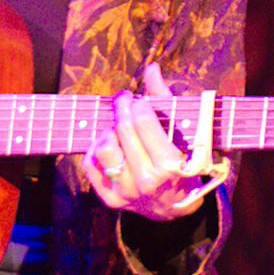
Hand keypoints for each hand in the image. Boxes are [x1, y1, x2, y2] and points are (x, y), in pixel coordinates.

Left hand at [83, 63, 221, 221]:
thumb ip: (164, 99)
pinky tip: (109, 142)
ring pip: (104, 147)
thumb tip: (151, 68)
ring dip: (109, 130)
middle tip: (125, 100)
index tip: (139, 99)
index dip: (139, 103)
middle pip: (123, 130)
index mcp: (169, 166)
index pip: (143, 121)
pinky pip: (90, 164)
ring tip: (119, 127)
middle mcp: (145, 182)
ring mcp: (125, 192)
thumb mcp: (183, 134)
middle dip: (123, 107)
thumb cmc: (182, 163)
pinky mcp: (109, 199)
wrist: (174, 206)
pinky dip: (95, 148)